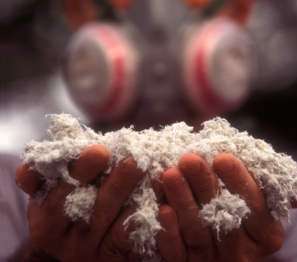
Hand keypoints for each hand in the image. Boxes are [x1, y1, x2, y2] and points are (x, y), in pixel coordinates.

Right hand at [15, 145, 150, 261]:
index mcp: (46, 222)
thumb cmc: (61, 201)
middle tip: (135, 160)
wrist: (72, 236)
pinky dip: (147, 221)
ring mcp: (93, 253)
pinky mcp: (114, 260)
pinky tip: (163, 201)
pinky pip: (133, 243)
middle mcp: (68, 243)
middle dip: (117, 184)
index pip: (60, 196)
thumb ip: (40, 177)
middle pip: (94, 213)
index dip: (80, 172)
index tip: (100, 150)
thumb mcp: (46, 190)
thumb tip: (28, 166)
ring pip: (118, 230)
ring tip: (155, 175)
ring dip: (138, 200)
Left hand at [156, 153, 284, 261]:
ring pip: (198, 233)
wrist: (213, 230)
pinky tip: (163, 209)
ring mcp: (213, 259)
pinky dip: (170, 232)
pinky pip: (178, 253)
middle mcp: (240, 249)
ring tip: (170, 175)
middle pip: (223, 217)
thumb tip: (294, 180)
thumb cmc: (234, 203)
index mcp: (263, 232)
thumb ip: (259, 185)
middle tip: (189, 159)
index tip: (221, 157)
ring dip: (183, 202)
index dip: (238, 181)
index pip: (255, 206)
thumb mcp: (253, 197)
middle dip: (204, 184)